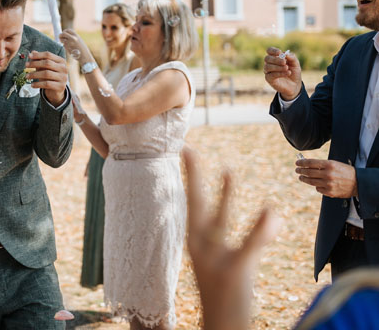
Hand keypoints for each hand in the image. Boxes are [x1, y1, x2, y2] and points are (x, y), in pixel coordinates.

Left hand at [27, 50, 67, 105]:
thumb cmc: (50, 77)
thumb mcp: (45, 68)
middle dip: (35, 63)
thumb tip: (32, 52)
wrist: (56, 91)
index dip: (38, 55)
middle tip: (26, 65)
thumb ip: (40, 60)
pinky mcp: (60, 86)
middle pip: (47, 63)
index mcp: (61, 61)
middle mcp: (64, 68)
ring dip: (34, 74)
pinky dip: (38, 84)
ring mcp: (63, 77)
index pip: (48, 55)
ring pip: (46, 74)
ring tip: (27, 76)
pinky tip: (32, 85)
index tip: (29, 56)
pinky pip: (47, 84)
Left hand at [59, 29, 91, 61]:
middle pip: (63, 33)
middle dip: (60, 35)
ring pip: (62, 40)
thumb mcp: (79, 40)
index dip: (64, 31)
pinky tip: (69, 48)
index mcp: (76, 36)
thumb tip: (66, 35)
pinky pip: (63, 45)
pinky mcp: (68, 48)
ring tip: (66, 44)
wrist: (84, 56)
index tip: (64, 34)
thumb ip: (73, 37)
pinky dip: (65, 46)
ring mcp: (69, 43)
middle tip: (61, 38)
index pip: (68, 30)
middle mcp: (73, 38)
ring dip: (62, 41)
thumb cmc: (82, 49)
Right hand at [183, 148, 279, 329]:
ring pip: (218, 220)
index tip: (188, 151)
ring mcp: (215, 260)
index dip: (192, 177)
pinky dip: (260, 227)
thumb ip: (255, 234)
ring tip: (229, 170)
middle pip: (196, 206)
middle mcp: (200, 248)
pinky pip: (249, 244)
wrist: (221, 327)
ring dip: (223, 194)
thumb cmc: (227, 294)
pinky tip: (269, 209)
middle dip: (193, 176)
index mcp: (196, 243)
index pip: (193, 204)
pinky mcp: (235, 271)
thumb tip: (273, 212)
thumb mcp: (238, 260)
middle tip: (189, 150)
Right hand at [263, 47, 301, 100]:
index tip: (279, 52)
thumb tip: (285, 53)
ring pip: (267, 67)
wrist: (295, 85)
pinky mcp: (269, 79)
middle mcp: (269, 63)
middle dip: (276, 60)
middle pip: (267, 58)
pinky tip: (287, 73)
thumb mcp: (296, 64)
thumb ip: (292, 57)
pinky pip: (271, 75)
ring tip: (287, 68)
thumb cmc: (294, 72)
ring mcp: (268, 71)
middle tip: (284, 62)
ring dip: (278, 67)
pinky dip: (280, 73)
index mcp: (275, 57)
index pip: (269, 51)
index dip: (273, 51)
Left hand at [296, 158, 357, 197]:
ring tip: (301, 177)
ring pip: (311, 181)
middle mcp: (328, 174)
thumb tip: (307, 164)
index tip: (297, 163)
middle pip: (308, 172)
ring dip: (304, 179)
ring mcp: (328, 184)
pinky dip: (316, 186)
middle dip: (300, 171)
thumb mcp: (335, 164)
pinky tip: (317, 184)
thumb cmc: (345, 171)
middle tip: (297, 170)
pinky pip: (318, 189)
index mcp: (329, 165)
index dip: (301, 163)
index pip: (310, 163)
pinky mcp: (330, 192)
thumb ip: (322, 164)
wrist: (359, 183)